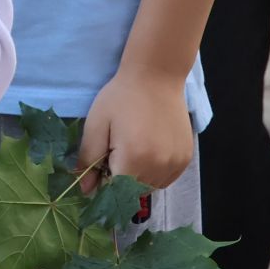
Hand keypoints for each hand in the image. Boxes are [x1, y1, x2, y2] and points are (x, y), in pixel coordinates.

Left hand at [80, 66, 192, 192]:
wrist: (156, 77)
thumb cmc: (121, 97)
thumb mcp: (96, 123)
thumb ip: (88, 159)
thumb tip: (84, 191)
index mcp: (133, 159)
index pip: (115, 191)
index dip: (104, 180)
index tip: (101, 163)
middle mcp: (158, 167)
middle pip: (133, 191)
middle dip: (121, 178)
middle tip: (117, 149)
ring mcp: (175, 164)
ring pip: (150, 187)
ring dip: (138, 177)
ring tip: (134, 146)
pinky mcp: (185, 159)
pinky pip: (165, 179)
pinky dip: (154, 172)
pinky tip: (149, 148)